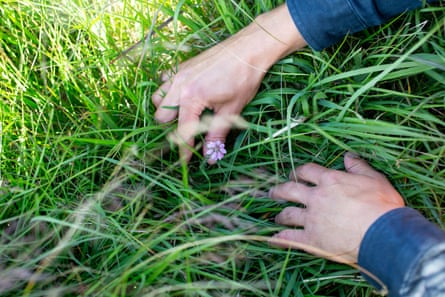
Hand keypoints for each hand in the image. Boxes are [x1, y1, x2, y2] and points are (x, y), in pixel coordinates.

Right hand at [152, 38, 265, 162]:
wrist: (248, 49)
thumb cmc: (243, 79)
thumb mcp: (232, 111)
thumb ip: (217, 135)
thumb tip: (210, 157)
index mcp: (192, 98)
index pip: (182, 132)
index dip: (184, 150)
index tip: (184, 163)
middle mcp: (179, 86)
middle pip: (160, 116)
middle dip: (172, 128)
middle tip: (190, 132)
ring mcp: (178, 74)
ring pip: (158, 98)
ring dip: (166, 109)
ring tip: (184, 114)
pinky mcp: (181, 66)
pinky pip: (164, 81)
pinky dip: (168, 90)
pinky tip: (183, 95)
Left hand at [268, 152, 404, 262]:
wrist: (383, 234)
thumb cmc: (382, 206)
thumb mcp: (375, 179)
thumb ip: (358, 167)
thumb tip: (348, 156)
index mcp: (329, 180)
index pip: (307, 171)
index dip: (298, 172)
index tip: (293, 174)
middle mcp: (316, 197)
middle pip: (290, 190)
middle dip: (279, 190)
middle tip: (274, 193)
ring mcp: (311, 218)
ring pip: (288, 214)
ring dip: (280, 216)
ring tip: (276, 218)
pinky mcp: (311, 238)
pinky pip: (289, 238)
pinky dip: (279, 239)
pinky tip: (272, 240)